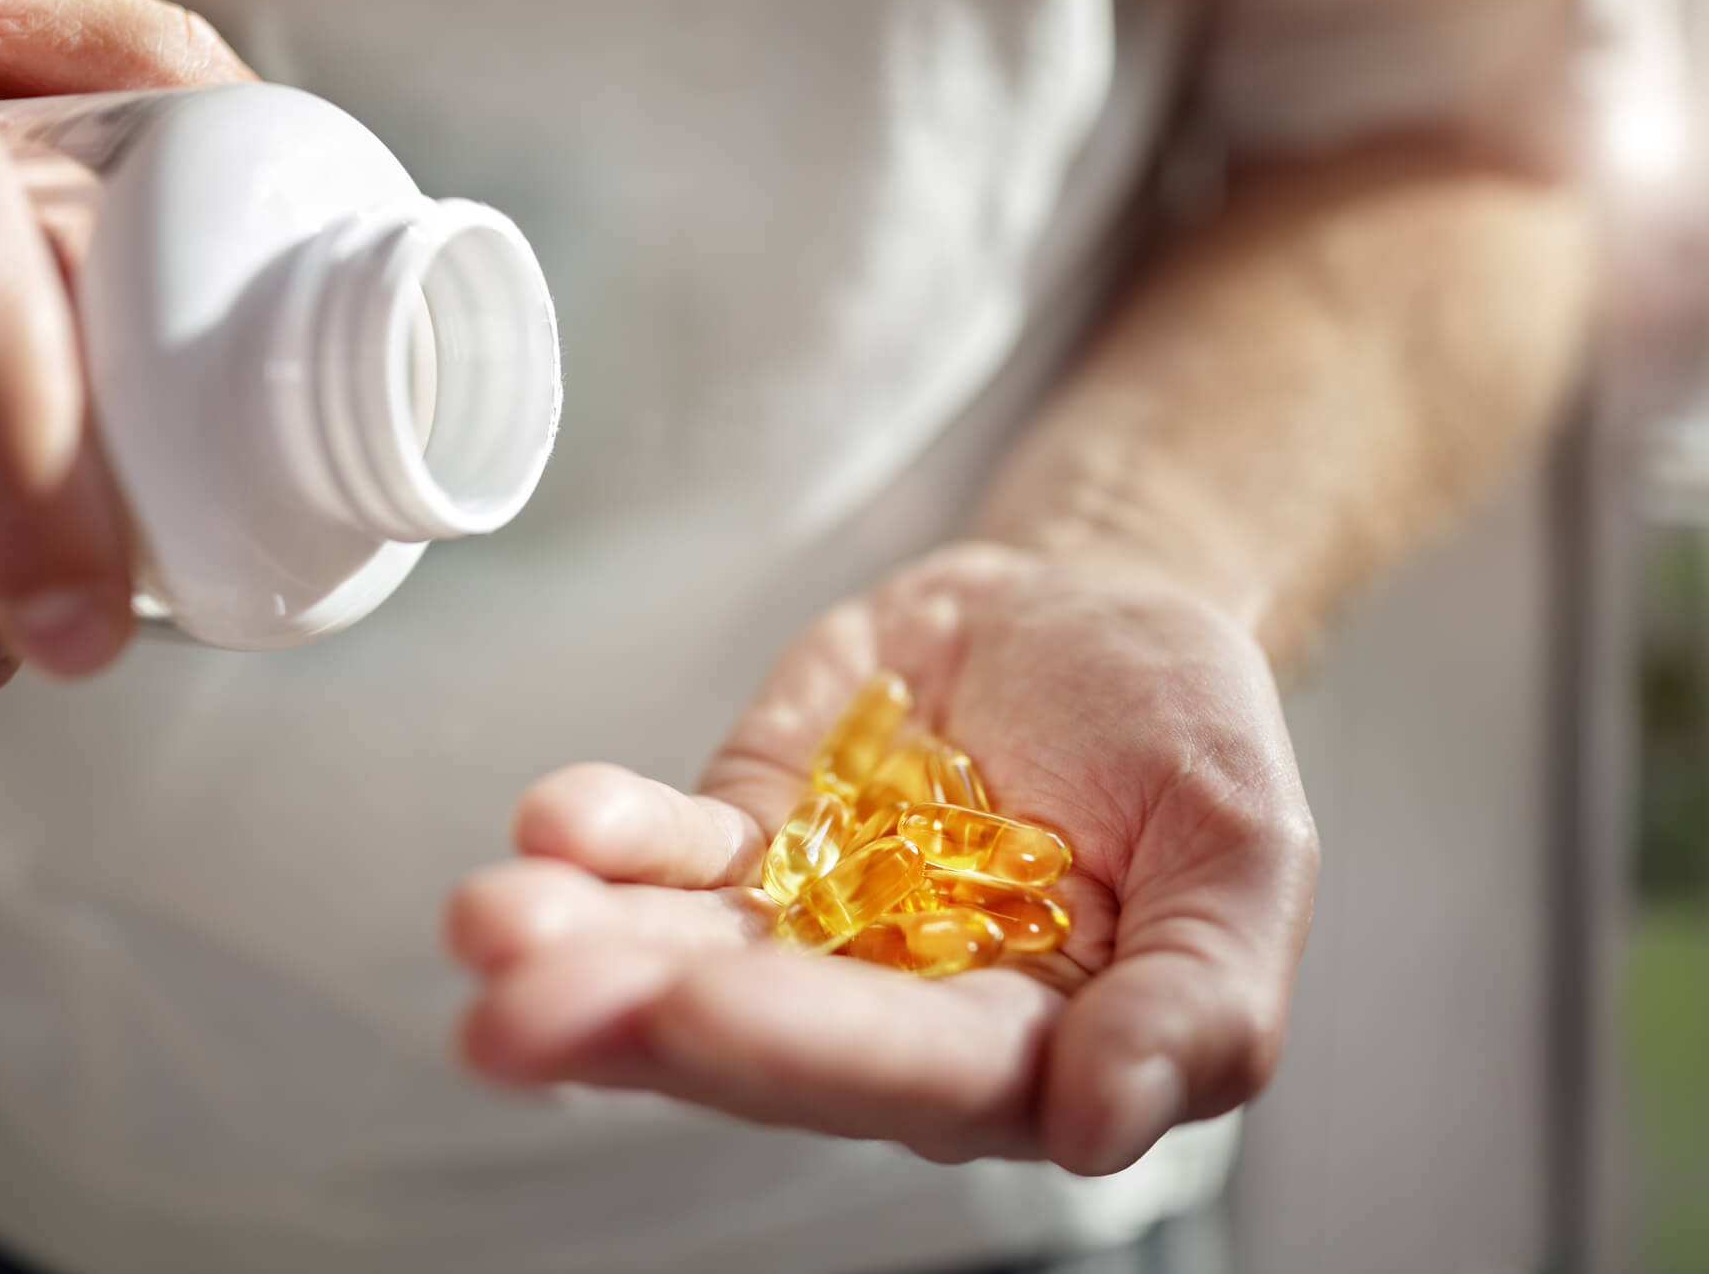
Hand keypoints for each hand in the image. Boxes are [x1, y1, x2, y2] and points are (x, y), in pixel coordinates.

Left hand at [449, 542, 1318, 1172]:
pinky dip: (606, 839)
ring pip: (683, 953)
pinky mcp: (750, 839)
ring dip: (582, 944)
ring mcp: (808, 926)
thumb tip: (1107, 1124)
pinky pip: (669, 852)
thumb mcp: (1242, 847)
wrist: (1090, 612)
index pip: (914, 1068)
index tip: (696, 1006)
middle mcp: (894, 1009)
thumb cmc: (1183, 733)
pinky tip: (553, 824)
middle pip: (758, 1033)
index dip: (804, 1044)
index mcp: (1026, 1044)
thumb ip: (1201, 995)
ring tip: (492, 920)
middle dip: (640, 1019)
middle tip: (523, 1005)